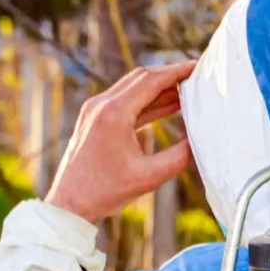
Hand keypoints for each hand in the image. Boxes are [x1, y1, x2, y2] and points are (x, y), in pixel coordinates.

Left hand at [45, 62, 195, 224]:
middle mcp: (100, 105)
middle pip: (141, 78)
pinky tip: (167, 106)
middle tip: (195, 76)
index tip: (197, 66)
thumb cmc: (104, 193)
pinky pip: (124, 102)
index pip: (150, 80)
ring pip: (132, 88)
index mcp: (113, 114)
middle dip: (170, 75)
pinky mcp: (93, 119)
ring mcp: (94, 110)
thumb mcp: (149, 177)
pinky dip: (146, 102)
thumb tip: (201, 140)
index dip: (176, 72)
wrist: (68, 204)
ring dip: (159, 88)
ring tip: (187, 91)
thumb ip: (179, 157)